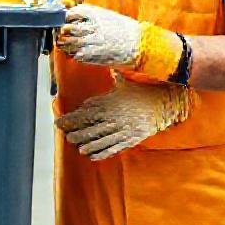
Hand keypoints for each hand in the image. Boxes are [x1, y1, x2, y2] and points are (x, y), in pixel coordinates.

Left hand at [55, 76, 190, 160]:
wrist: (164, 103)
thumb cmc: (141, 92)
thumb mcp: (123, 82)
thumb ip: (110, 78)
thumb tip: (105, 67)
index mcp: (109, 102)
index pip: (85, 113)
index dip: (71, 119)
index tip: (60, 122)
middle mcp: (114, 117)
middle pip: (90, 128)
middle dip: (77, 134)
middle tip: (67, 137)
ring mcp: (122, 129)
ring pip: (101, 140)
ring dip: (88, 145)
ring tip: (78, 148)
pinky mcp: (131, 138)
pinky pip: (114, 147)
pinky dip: (103, 153)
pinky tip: (93, 156)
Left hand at [56, 4, 183, 80]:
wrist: (140, 44)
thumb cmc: (125, 30)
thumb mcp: (107, 16)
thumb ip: (91, 17)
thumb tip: (75, 18)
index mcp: (94, 13)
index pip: (71, 13)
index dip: (66, 18)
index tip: (66, 21)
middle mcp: (91, 26)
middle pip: (66, 27)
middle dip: (62, 31)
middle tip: (63, 34)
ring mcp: (90, 41)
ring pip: (68, 42)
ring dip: (65, 43)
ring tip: (68, 44)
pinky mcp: (92, 55)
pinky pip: (75, 55)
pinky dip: (74, 54)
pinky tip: (78, 53)